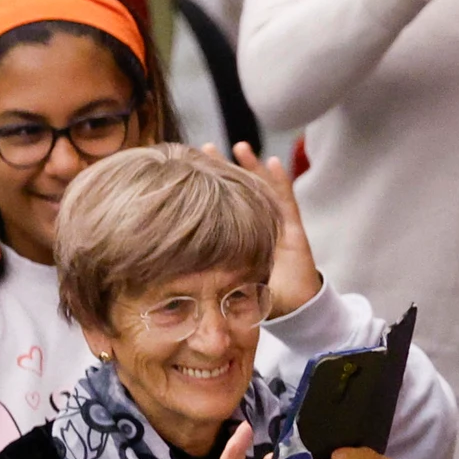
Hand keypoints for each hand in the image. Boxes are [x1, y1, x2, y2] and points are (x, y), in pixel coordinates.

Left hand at [200, 142, 322, 316]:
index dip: (203, 186)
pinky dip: (280, 181)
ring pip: (262, 190)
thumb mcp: (224, 284)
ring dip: (252, 167)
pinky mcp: (294, 231)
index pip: (219, 206)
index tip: (184, 166)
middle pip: (238, 190)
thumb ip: (201, 274)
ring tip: (239, 146)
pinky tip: (273, 162)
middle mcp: (256, 227)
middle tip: (204, 146)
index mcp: (237, 238)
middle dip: (222, 168)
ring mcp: (276, 226)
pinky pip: (286, 202)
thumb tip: (164, 264)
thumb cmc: (260, 300)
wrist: (294, 312)